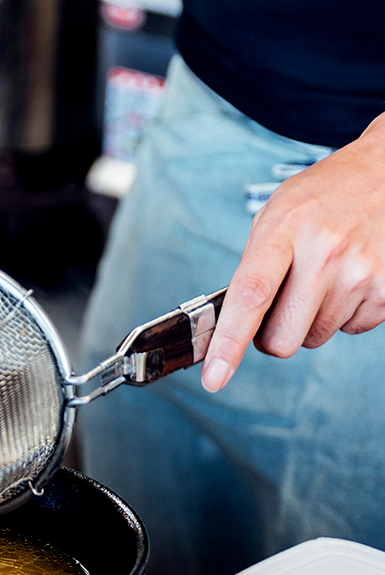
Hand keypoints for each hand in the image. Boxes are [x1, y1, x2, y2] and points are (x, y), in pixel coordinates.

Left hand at [201, 113, 384, 391]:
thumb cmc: (323, 196)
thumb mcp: (275, 215)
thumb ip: (253, 266)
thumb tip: (231, 324)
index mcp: (284, 229)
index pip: (250, 297)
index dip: (228, 343)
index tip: (213, 377)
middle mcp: (324, 252)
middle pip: (283, 339)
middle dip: (272, 336)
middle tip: (278, 308)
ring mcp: (361, 271)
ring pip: (315, 337)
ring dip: (310, 319)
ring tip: (322, 277)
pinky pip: (353, 329)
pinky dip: (345, 313)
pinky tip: (349, 278)